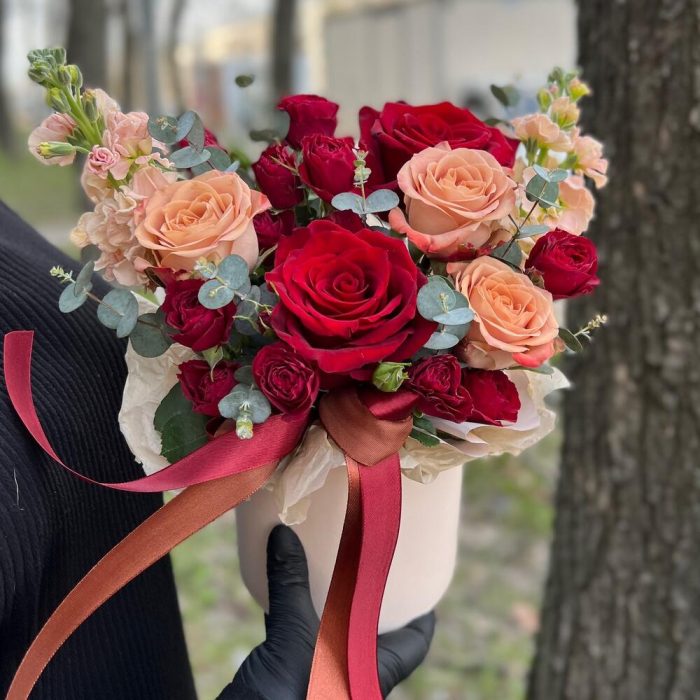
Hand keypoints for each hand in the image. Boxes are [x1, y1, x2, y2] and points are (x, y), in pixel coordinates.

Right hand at [219, 525, 434, 698]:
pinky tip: (281, 584)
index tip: (425, 581)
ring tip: (328, 558)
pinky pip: (297, 634)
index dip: (422, 614)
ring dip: (327, 597)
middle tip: (368, 556)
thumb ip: (290, 587)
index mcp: (370, 673)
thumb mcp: (292, 642)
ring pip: (332, 629)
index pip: (413, 643)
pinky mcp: (286, 676)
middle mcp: (350, 674)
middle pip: (373, 631)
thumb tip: (284, 535)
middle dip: (369, 595)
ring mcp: (319, 675)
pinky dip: (291, 608)